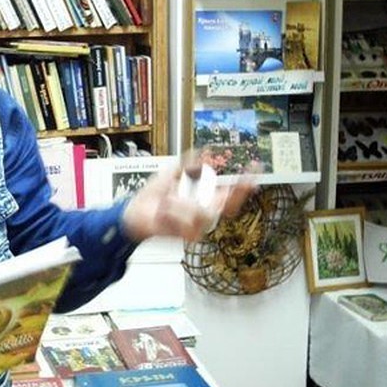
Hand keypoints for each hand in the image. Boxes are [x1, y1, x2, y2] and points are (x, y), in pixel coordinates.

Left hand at [121, 162, 255, 242]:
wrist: (131, 215)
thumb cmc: (151, 198)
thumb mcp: (170, 174)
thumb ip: (188, 163)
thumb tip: (203, 151)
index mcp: (203, 200)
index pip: (231, 194)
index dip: (244, 182)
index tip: (254, 168)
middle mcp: (204, 213)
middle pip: (227, 206)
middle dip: (226, 194)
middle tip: (221, 183)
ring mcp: (196, 225)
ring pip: (202, 212)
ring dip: (181, 202)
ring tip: (166, 199)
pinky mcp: (185, 234)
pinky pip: (186, 221)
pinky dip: (171, 211)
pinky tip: (162, 209)